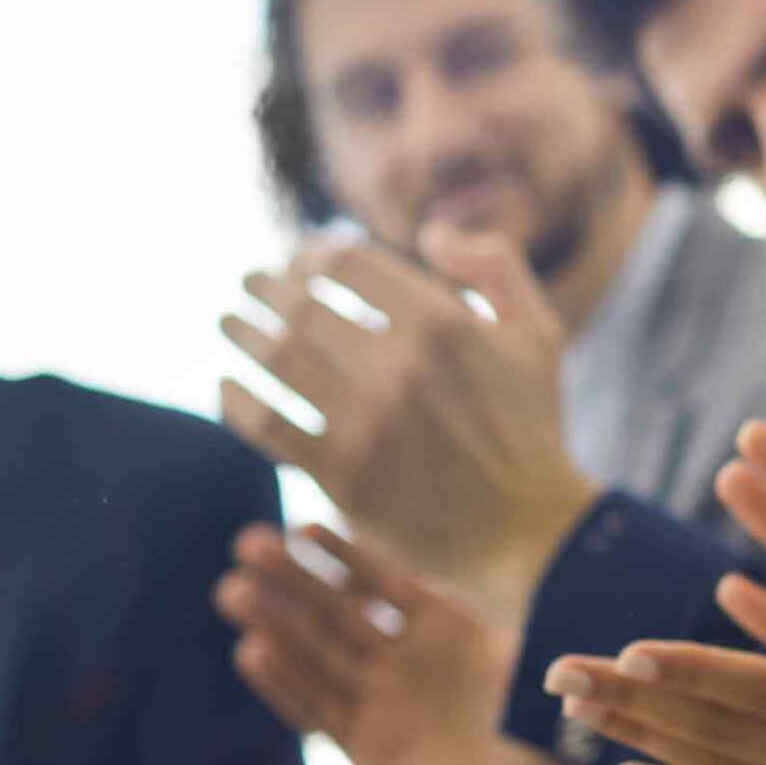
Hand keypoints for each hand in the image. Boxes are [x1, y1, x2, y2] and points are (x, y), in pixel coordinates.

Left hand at [218, 227, 603, 620]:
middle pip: (302, 305)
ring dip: (241, 333)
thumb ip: (495, 264)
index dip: (311, 254)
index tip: (300, 261)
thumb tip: (429, 233)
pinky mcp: (341, 475)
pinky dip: (236, 401)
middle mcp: (400, 368)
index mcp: (444, 323)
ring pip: (276, 359)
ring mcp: (366, 424)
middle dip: (265, 286)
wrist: (526, 531)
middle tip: (248, 284)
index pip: (346, 263)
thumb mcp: (538, 333)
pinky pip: (266, 425)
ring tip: (226, 322)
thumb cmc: (530, 426)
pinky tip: (227, 387)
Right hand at [220, 522, 596, 764]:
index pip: (391, 584)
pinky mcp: (365, 747)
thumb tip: (515, 600)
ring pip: (319, 654)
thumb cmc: (544, 744)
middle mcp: (409, 661)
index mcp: (451, 632)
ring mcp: (383, 701)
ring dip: (276, 623)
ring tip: (231, 590)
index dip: (350, 556)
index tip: (306, 527)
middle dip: (295, 578)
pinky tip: (252, 652)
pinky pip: (319, 709)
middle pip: (342, 611)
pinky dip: (286, 684)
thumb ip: (519, 647)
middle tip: (248, 543)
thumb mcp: (538, 684)